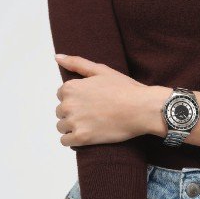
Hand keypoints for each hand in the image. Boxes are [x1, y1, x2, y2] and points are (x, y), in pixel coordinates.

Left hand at [54, 53, 170, 146]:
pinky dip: (73, 140)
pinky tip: (87, 135)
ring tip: (92, 125)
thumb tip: (57, 57)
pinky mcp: (82, 137)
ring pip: (62, 126)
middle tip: (94, 114)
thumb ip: (77, 63)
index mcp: (71, 87)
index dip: (77, 99)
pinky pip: (66, 141)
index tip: (91, 102)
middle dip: (74, 113)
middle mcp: (68, 104)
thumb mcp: (101, 70)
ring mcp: (74, 122)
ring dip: (73, 127)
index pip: (62, 95)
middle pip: (61, 112)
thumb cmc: (125, 89)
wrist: (142, 109)